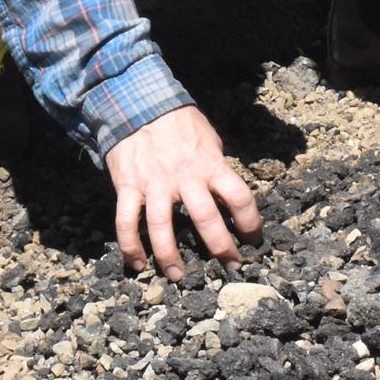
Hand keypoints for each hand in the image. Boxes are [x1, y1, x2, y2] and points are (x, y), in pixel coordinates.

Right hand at [104, 106, 258, 279]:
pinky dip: (130, 247)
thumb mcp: (209, 139)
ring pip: (161, 227)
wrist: (138, 103)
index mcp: (210, 164)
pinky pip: (126, 222)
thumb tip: (229, 193)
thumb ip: (218, 167)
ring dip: (170, 257)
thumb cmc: (179, 123)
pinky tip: (138, 264)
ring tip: (178, 276)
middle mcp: (184, 177)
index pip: (239, 197)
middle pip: (206, 218)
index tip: (253, 239)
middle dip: (220, 248)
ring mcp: (154, 183)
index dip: (251, 222)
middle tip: (229, 267)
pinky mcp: (128, 187)